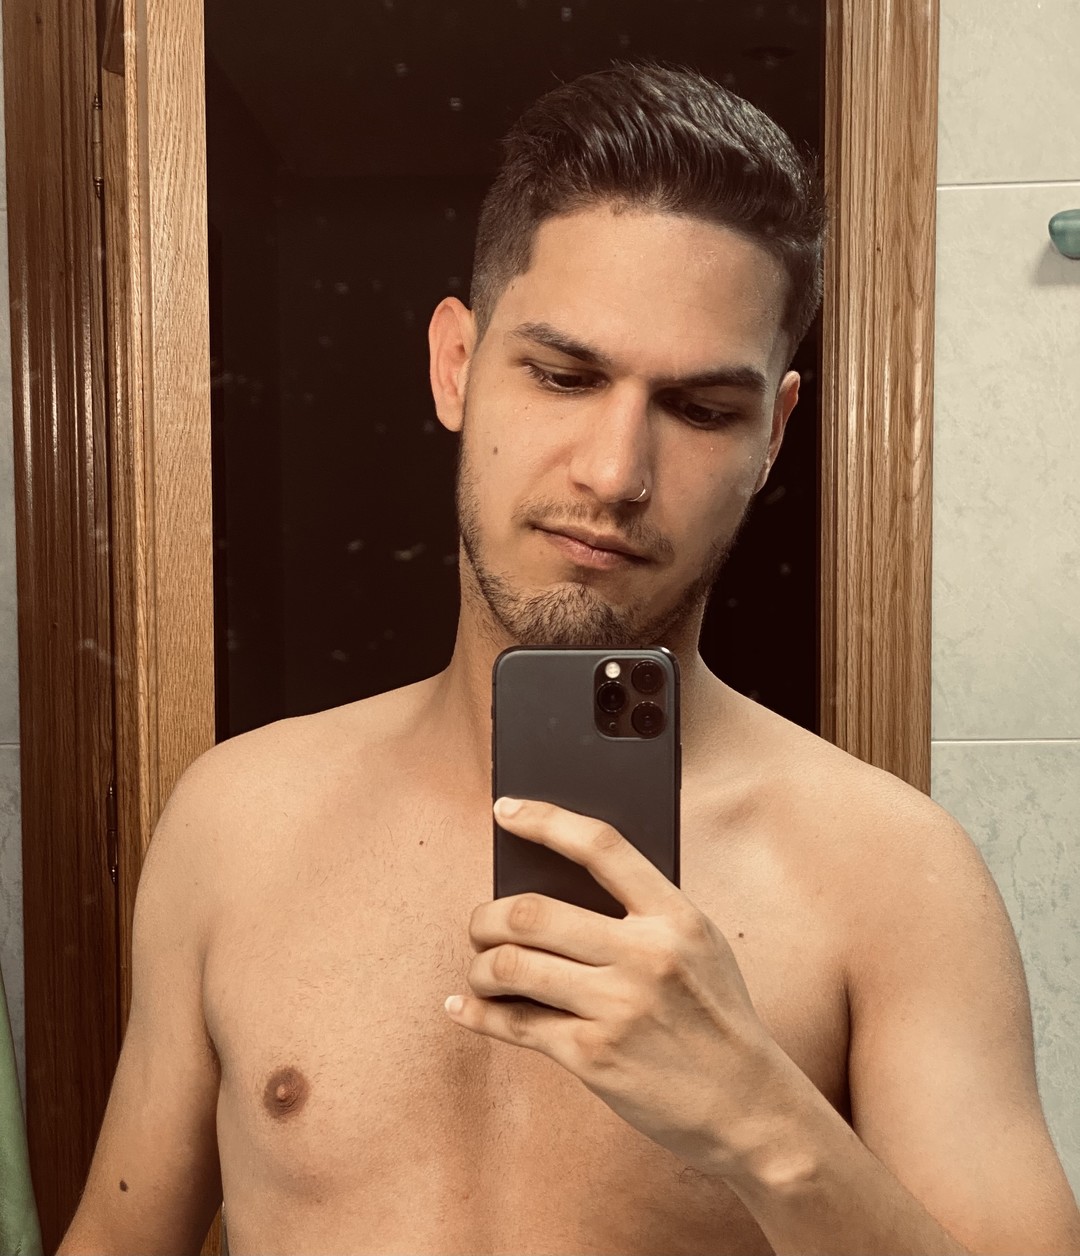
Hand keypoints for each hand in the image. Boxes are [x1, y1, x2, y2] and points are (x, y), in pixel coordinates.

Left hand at [444, 796, 789, 1177]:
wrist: (751, 1106)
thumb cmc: (717, 1017)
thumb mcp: (700, 946)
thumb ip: (643, 913)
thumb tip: (555, 885)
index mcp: (675, 917)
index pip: (601, 846)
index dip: (545, 820)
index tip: (504, 810)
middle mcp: (646, 956)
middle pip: (532, 911)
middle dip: (486, 916)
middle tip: (479, 925)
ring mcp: (618, 1008)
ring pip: (512, 966)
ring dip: (480, 966)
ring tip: (481, 969)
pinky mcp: (594, 1057)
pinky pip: (515, 1024)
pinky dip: (477, 1014)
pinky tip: (462, 1007)